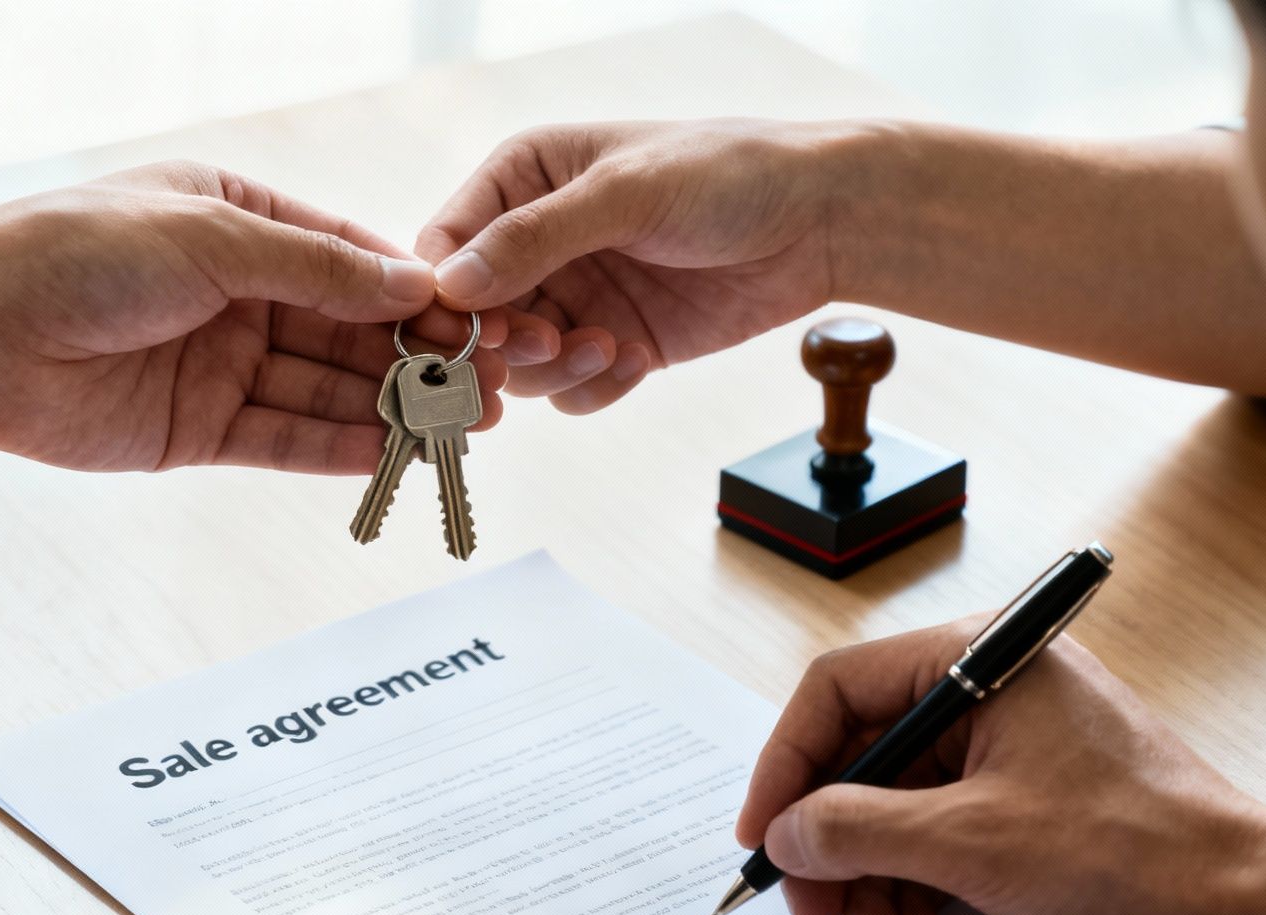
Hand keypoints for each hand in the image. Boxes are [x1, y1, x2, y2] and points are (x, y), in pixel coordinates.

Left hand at [0, 161, 506, 473]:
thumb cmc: (78, 253)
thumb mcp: (215, 237)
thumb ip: (320, 269)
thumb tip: (415, 283)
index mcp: (236, 220)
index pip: (347, 257)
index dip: (413, 292)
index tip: (476, 318)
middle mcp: (233, 292)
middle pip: (346, 330)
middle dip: (418, 358)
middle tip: (492, 385)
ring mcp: (217, 363)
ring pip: (324, 390)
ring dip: (394, 409)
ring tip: (466, 427)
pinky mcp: (196, 430)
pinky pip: (283, 439)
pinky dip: (338, 447)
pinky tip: (394, 453)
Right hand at [416, 119, 869, 413]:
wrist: (820, 221)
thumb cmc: (728, 174)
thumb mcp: (626, 194)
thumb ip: (535, 238)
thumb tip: (451, 284)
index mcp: (522, 179)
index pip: (445, 247)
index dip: (445, 297)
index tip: (472, 331)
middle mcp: (536, 241)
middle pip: (473, 318)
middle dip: (502, 342)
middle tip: (545, 343)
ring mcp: (574, 295)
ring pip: (518, 362)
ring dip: (553, 366)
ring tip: (606, 347)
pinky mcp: (613, 342)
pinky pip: (569, 388)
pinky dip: (592, 386)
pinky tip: (636, 359)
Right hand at [735, 621, 1265, 914]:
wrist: (1237, 907)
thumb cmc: (1133, 848)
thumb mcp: (968, 840)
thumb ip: (856, 828)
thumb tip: (787, 832)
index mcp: (981, 660)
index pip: (838, 688)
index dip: (787, 764)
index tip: (763, 831)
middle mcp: (991, 690)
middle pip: (863, 755)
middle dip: (831, 841)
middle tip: (812, 907)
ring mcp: (1010, 746)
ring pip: (895, 803)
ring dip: (872, 876)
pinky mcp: (1026, 800)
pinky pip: (938, 831)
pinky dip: (916, 884)